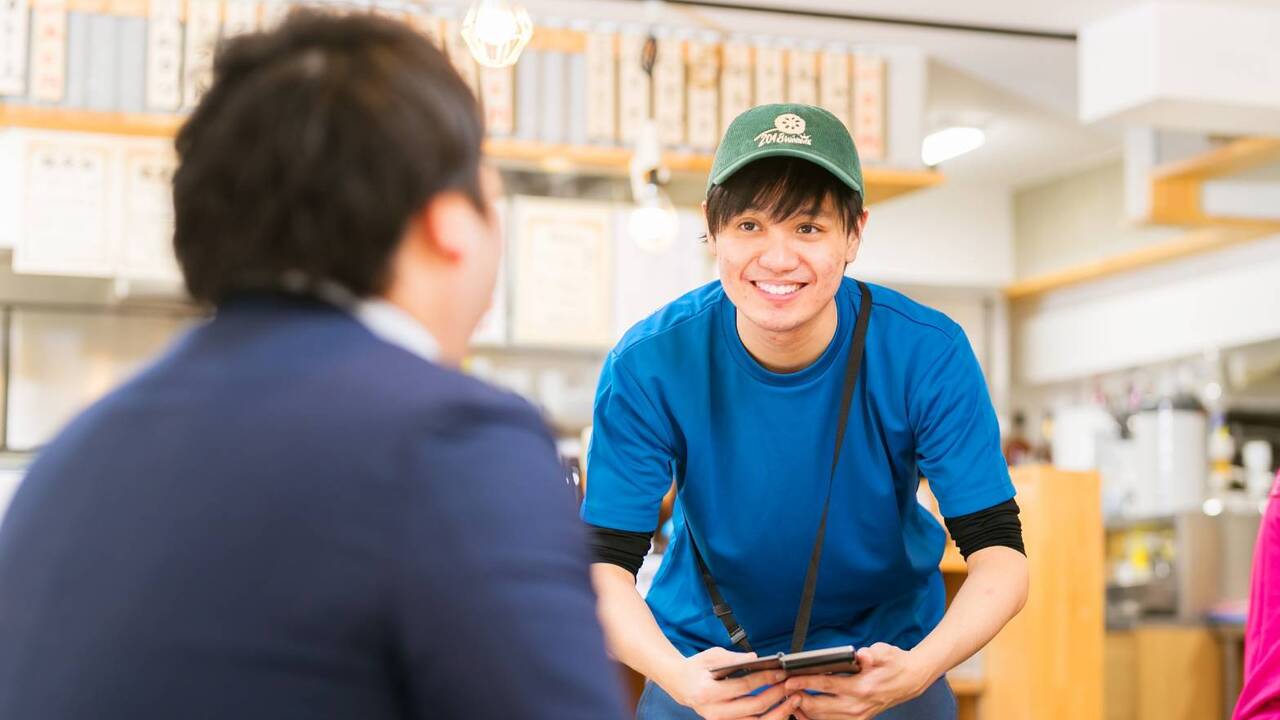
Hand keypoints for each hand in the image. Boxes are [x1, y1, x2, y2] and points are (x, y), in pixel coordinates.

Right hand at [661, 647, 801, 719]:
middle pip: (753, 707)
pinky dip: (768, 718)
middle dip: (776, 695)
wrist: (680, 684)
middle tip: (790, 685)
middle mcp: (713, 711)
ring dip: (778, 712)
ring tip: (793, 700)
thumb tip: (757, 659)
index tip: (780, 672)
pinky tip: (781, 709)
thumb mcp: (712, 656)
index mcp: (708, 691)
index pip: (743, 686)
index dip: (764, 679)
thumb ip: (734, 658)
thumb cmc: (696, 668)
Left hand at [782, 644, 936, 719]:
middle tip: (783, 689)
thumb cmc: (894, 664)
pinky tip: (805, 711)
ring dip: (804, 711)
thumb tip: (862, 655)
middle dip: (798, 699)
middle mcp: (858, 706)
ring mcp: (858, 716)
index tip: (789, 680)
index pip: (825, 685)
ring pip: (823, 719)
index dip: (805, 682)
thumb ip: (871, 654)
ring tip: (790, 700)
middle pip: (818, 707)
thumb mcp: (884, 652)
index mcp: (861, 687)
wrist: (911, 679)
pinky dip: (816, 719)